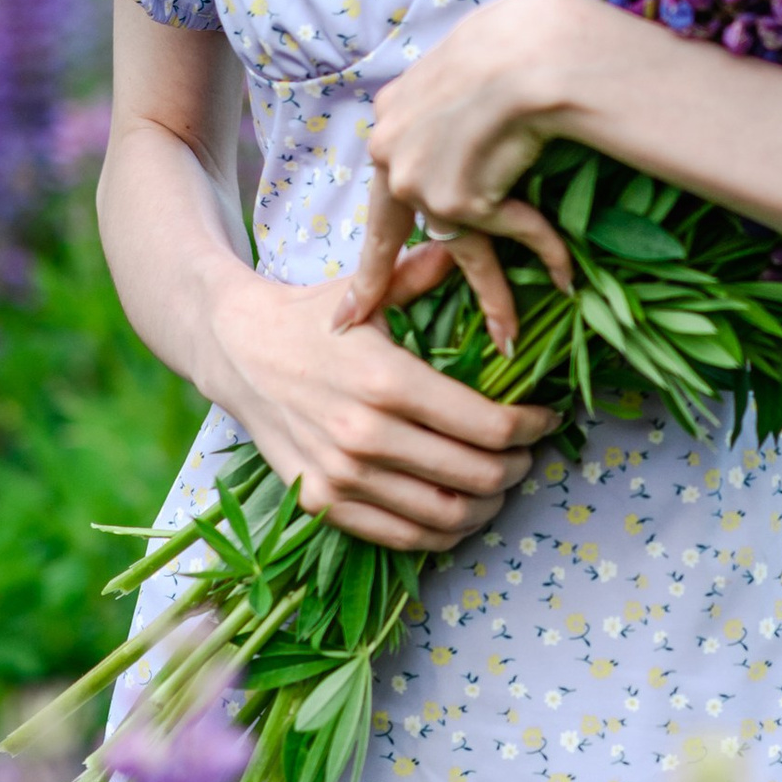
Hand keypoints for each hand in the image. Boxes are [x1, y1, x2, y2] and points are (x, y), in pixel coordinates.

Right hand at [196, 256, 557, 554]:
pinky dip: (442, 533)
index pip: (488, 425)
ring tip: (499, 486)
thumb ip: (426, 274)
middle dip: (518, 468)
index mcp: (388, 381)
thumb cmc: (311, 319)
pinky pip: (401, 537)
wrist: (236, 352)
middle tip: (527, 454)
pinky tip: (457, 511)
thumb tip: (472, 244)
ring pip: (445, 516)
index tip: (546, 420)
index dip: (532, 429)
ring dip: (487, 507)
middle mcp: (367, 435)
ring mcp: (343, 476)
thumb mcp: (370, 293)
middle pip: (477, 476)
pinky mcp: (324, 502)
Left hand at [340, 0, 587, 350]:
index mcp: (392, 111)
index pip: (386, 180)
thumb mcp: (468, 66)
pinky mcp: (456, 201)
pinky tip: (563, 274)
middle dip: (375, 280)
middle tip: (354, 317)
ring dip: (493, 293)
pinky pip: (509, 232)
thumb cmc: (516, 44)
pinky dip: (543, 247)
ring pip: (459, 246)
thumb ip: (453, 103)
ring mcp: (418, 178)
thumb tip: (466, 116)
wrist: (532, 52)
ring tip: (507, 337)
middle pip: (393, 226)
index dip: (378, 222)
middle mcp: (391, 148)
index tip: (355, 259)